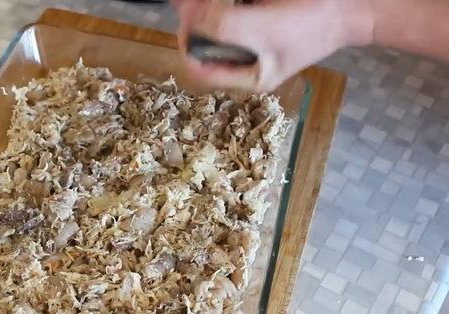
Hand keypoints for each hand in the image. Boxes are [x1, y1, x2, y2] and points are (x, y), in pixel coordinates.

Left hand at [175, 0, 373, 91]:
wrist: (352, 4)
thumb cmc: (312, 22)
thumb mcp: (264, 28)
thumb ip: (224, 26)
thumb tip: (191, 16)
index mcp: (248, 78)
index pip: (200, 70)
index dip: (188, 44)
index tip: (189, 18)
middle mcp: (246, 63)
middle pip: (204, 49)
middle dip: (195, 24)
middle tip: (192, 2)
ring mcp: (252, 43)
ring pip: (214, 31)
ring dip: (206, 13)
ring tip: (204, 0)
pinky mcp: (258, 22)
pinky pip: (230, 18)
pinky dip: (224, 6)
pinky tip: (225, 0)